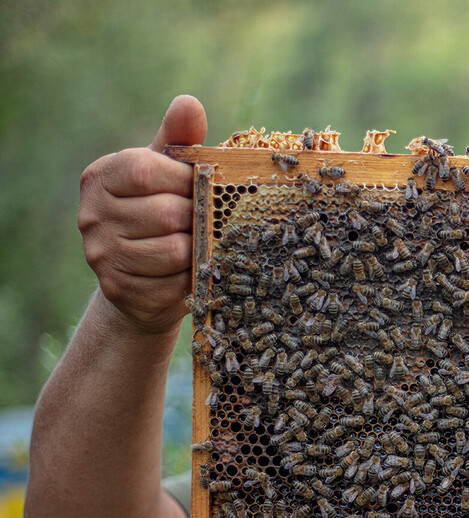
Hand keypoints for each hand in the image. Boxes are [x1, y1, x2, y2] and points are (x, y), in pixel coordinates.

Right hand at [77, 95, 206, 333]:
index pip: (143, 170)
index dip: (183, 179)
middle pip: (166, 214)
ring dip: (197, 250)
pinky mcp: (119, 290)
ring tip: (195, 245)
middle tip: (202, 221)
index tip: (200, 186)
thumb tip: (189, 103)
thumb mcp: (168, 171)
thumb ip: (178, 139)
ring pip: (174, 251)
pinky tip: (187, 272)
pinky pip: (174, 284)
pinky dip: (191, 279)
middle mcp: (92, 215)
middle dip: (196, 218)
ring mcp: (101, 255)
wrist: (146, 278)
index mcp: (101, 177)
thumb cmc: (162, 210)